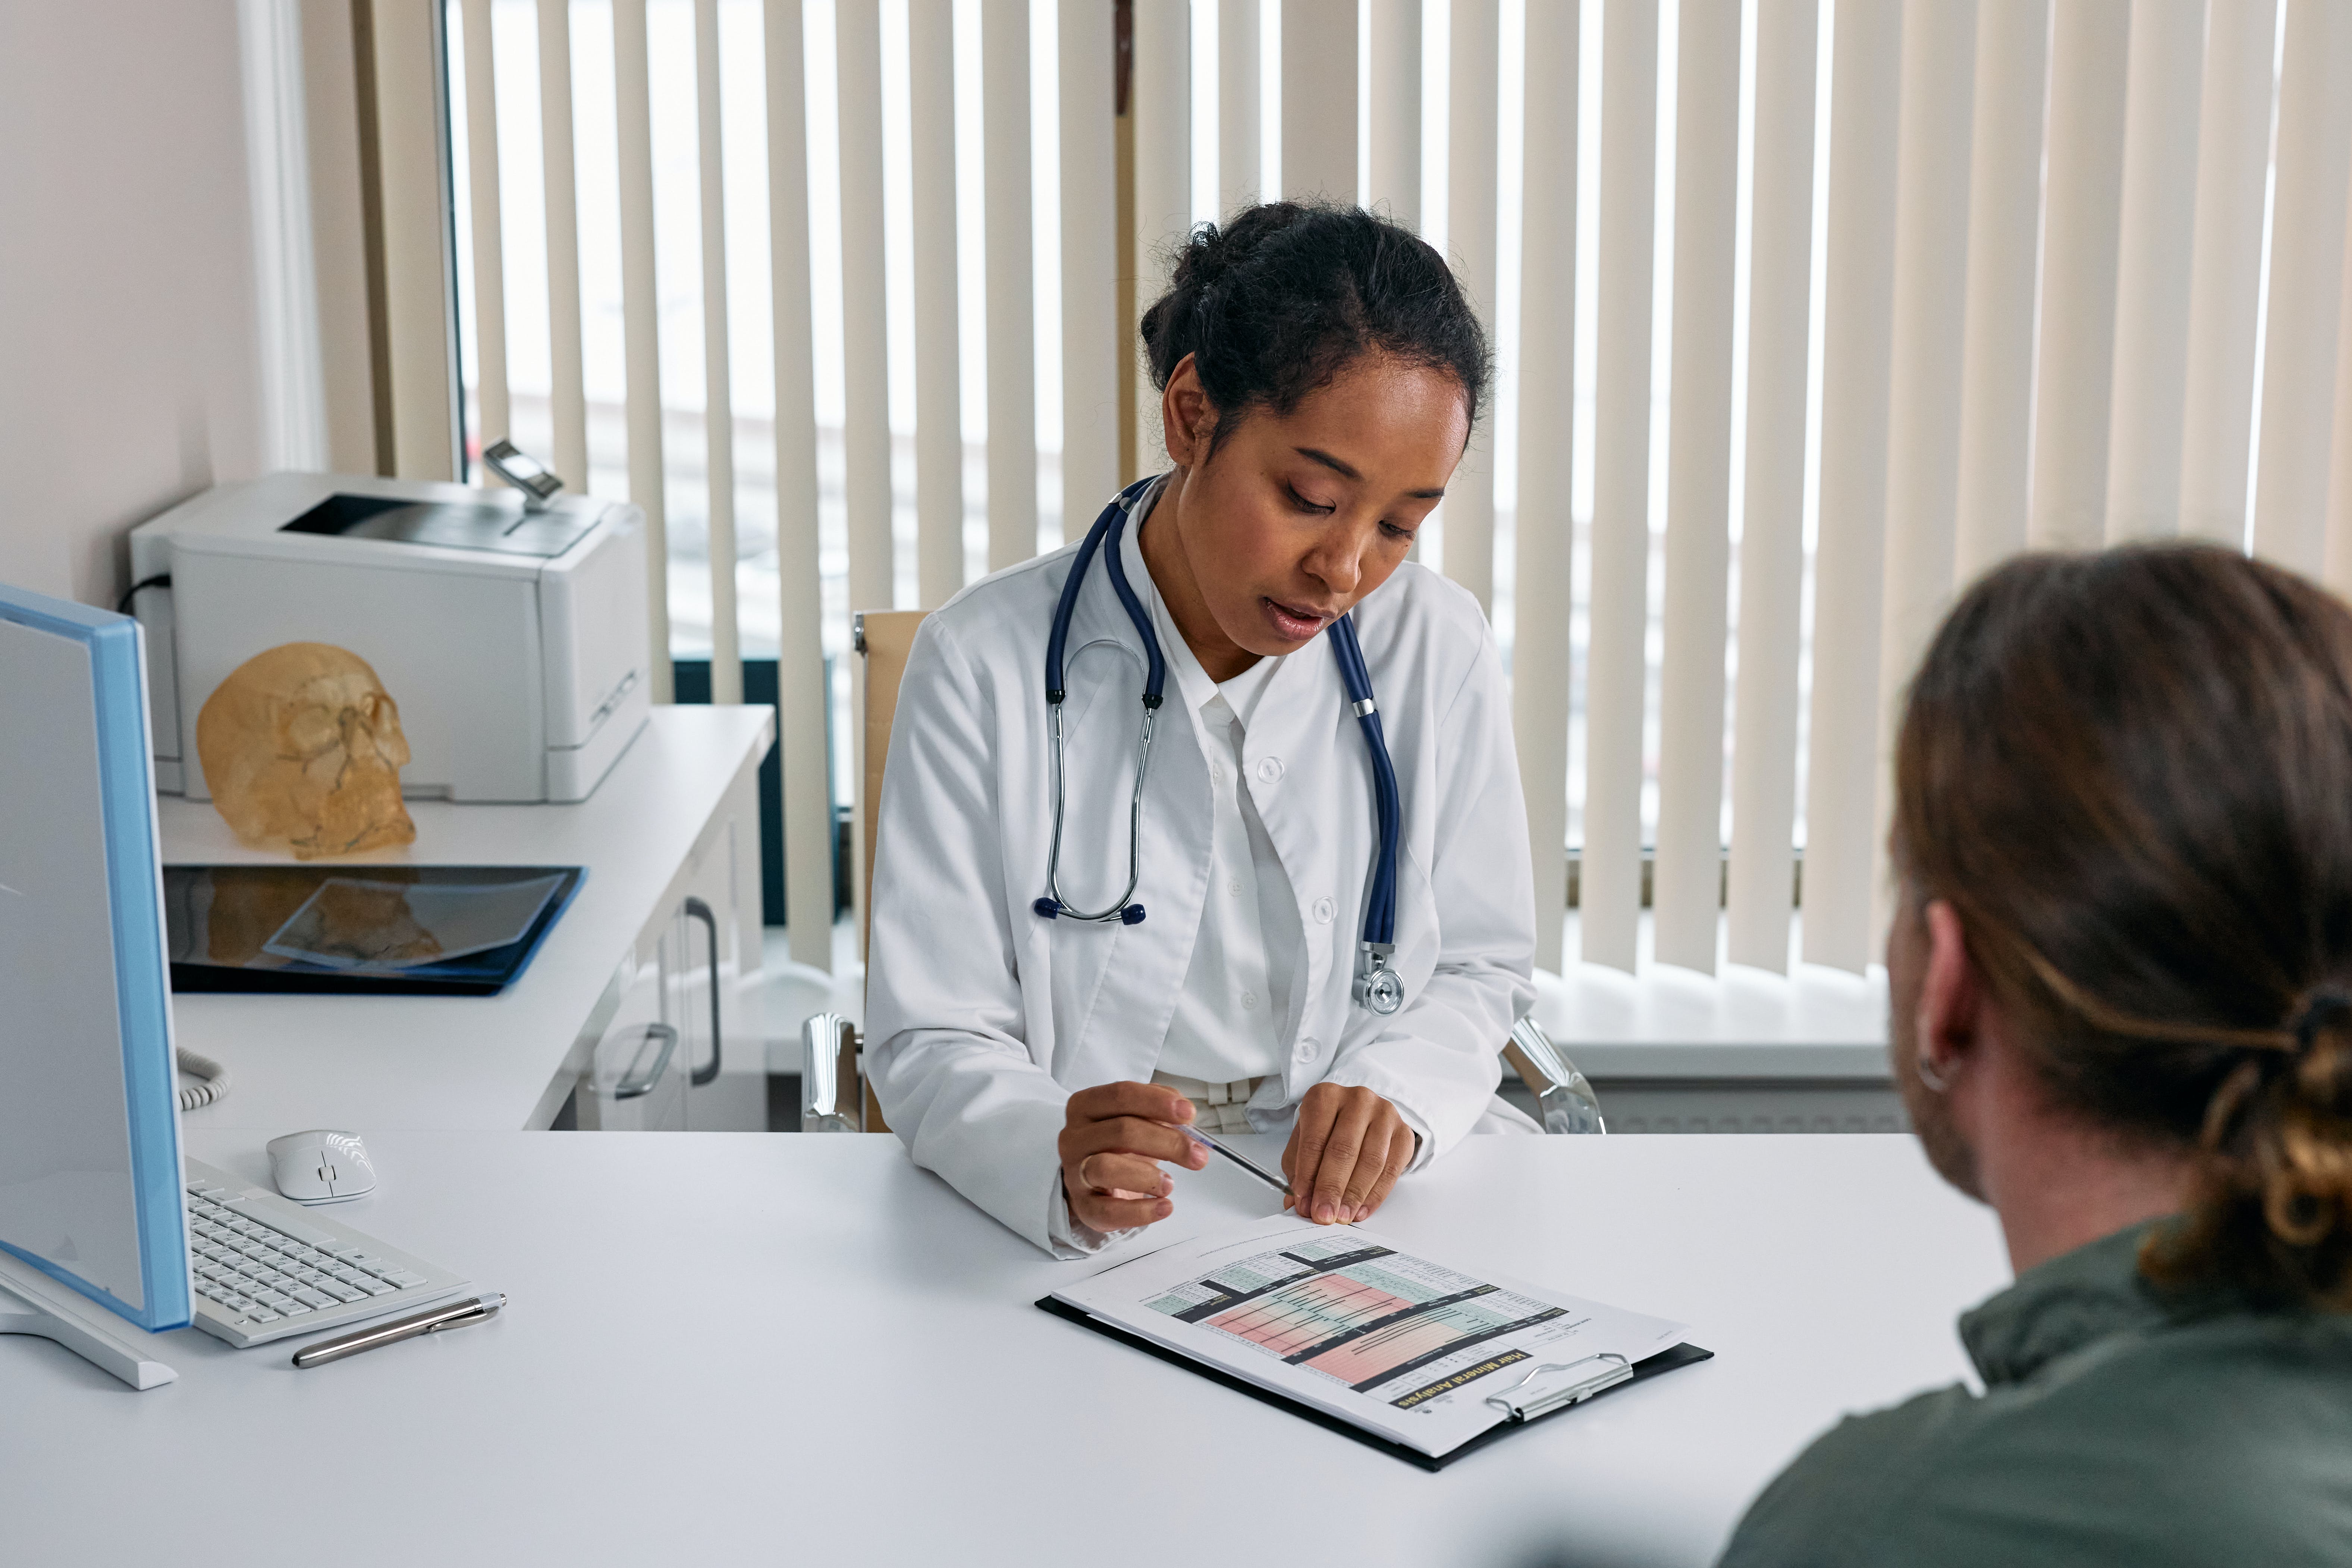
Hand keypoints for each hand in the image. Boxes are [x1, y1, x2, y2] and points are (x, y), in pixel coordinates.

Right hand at [1059, 1081, 1207, 1233]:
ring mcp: (1074, 1172)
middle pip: (1121, 1131)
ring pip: (1106, 1168)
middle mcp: (1074, 1136)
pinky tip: (1165, 1207)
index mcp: (1086, 1106)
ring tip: (1171, 1184)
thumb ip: (1158, 1109)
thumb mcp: (1136, 1118)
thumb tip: (1185, 1115)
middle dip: (1167, 1142)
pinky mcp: (1082, 1206)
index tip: (1189, 1113)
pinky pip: (1108, 1211)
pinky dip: (1141, 1211)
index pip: (1120, 1095)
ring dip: (1147, 1176)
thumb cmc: (1119, 1144)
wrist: (1094, 1180)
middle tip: (1198, 1156)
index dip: (1156, 1102)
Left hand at [1281, 1083, 1416, 1225]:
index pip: (1314, 1140)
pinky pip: (1392, 1169)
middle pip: (1344, 1150)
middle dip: (1332, 1188)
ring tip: (1342, 1217)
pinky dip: (1375, 1195)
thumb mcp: (1305, 1143)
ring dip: (1354, 1194)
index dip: (1308, 1176)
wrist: (1362, 1115)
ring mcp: (1384, 1114)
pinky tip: (1361, 1210)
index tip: (1304, 1204)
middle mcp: (1357, 1099)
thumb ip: (1298, 1171)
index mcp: (1325, 1096)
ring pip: (1371, 1160)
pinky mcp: (1403, 1132)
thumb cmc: (1328, 1129)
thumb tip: (1296, 1205)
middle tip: (1323, 1215)